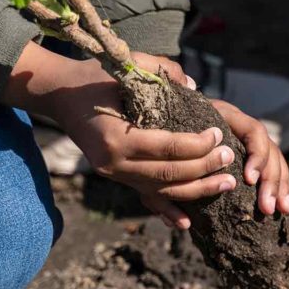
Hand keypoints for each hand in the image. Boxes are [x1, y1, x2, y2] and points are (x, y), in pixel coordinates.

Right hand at [3, 43, 288, 228]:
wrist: (59, 94)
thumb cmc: (96, 76)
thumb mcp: (127, 64)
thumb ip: (163, 71)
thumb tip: (194, 86)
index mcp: (115, 136)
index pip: (166, 146)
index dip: (197, 145)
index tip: (219, 135)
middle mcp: (112, 162)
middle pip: (168, 173)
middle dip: (204, 168)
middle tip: (229, 158)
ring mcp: (113, 175)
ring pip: (161, 189)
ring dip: (197, 189)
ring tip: (227, 183)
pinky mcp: (116, 179)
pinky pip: (145, 198)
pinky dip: (167, 211)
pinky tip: (188, 223)